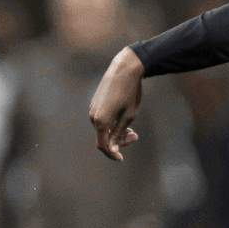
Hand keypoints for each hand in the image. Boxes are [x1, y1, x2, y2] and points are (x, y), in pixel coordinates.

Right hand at [89, 46, 145, 160]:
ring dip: (116, 132)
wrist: (124, 69)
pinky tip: (123, 118)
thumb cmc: (130, 92)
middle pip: (104, 137)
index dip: (112, 154)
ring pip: (103, 128)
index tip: (121, 159)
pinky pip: (102, 119)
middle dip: (119, 140)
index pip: (104, 146)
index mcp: (101, 121)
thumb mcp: (129, 115)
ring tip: (132, 128)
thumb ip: (120, 133)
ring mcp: (93, 109)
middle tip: (135, 136)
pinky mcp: (95, 103)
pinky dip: (111, 123)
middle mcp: (93, 116)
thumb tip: (113, 148)